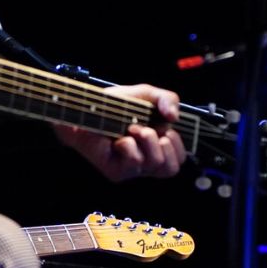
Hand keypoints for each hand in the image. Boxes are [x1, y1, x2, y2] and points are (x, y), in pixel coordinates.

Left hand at [56, 83, 186, 181]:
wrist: (87, 109)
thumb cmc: (116, 105)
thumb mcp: (147, 94)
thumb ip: (168, 100)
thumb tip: (174, 117)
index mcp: (156, 149)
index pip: (179, 160)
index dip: (177, 144)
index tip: (164, 128)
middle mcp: (145, 162)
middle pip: (170, 168)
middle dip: (164, 143)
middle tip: (145, 128)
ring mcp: (131, 169)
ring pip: (155, 164)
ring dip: (148, 140)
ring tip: (133, 129)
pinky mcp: (116, 172)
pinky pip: (134, 162)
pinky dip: (129, 145)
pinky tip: (119, 139)